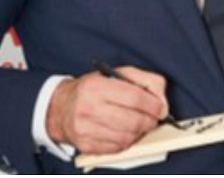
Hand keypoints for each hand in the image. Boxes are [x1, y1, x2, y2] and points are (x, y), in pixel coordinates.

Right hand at [46, 66, 167, 154]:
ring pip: (126, 138)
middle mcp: (89, 108)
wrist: (61, 107)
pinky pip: (116, 149)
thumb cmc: (93, 89)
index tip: (161, 108)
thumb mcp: (118, 74)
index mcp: (97, 86)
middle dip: (150, 122)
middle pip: (132, 121)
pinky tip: (127, 133)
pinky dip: (128, 142)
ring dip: (140, 133)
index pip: (134, 97)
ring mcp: (85, 130)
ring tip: (141, 125)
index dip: (153, 105)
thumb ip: (145, 81)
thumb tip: (162, 101)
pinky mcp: (85, 146)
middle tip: (154, 119)